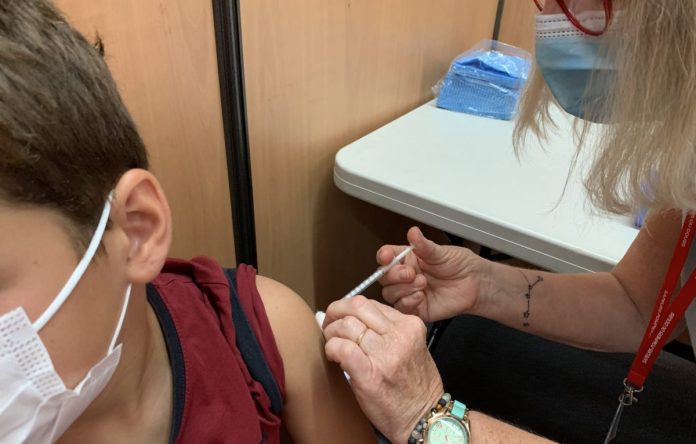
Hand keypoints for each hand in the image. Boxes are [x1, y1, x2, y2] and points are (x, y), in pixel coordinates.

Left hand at [322, 296, 442, 443]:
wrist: (423, 418)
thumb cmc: (415, 387)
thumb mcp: (410, 347)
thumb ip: (387, 330)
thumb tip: (351, 318)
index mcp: (410, 326)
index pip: (370, 303)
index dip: (349, 309)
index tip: (341, 318)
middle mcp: (399, 335)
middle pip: (356, 306)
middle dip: (335, 312)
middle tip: (328, 325)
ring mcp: (385, 354)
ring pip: (346, 325)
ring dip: (331, 333)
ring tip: (332, 344)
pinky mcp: (370, 373)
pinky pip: (342, 348)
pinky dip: (332, 348)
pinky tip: (333, 356)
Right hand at [378, 226, 487, 321]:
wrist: (475, 284)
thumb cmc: (460, 265)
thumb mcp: (441, 252)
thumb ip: (424, 245)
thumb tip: (413, 232)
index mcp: (408, 259)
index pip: (386, 256)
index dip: (384, 256)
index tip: (387, 256)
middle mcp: (405, 276)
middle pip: (384, 277)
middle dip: (394, 275)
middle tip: (411, 272)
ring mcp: (409, 292)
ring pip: (389, 293)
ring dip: (403, 289)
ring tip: (422, 283)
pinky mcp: (416, 308)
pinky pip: (401, 308)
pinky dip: (408, 301)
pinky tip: (420, 296)